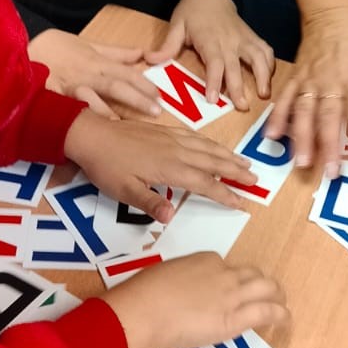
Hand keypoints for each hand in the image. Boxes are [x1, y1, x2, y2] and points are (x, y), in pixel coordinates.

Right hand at [30, 30, 160, 119]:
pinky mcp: (53, 98)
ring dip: (110, 112)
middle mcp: (86, 75)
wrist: (19, 54)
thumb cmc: (53, 49)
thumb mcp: (84, 43)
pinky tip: (93, 130)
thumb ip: (113, 52)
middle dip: (136, 99)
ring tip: (127, 127)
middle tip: (156, 111)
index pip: (126, 72)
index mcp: (95, 61)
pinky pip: (70, 109)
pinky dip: (81, 118)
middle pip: (116, 86)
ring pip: (93, 98)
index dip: (144, 84)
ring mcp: (69, 88)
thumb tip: (140, 54)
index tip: (160, 96)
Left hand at [63, 111, 251, 214]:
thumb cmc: (106, 166)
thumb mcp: (124, 191)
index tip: (242, 202)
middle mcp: (176, 151)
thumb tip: (172, 217)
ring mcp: (171, 138)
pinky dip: (210, 143)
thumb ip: (149, 203)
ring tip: (244, 162)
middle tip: (255, 179)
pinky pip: (195, 136)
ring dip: (227, 155)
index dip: (225, 193)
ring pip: (207, 147)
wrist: (91, 134)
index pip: (204, 183)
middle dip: (235, 171)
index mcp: (170, 168)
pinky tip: (214, 146)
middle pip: (213, 161)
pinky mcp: (164, 131)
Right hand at [106, 253, 288, 347]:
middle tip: (264, 293)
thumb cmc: (144, 294)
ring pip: (267, 288)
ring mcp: (232, 295)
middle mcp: (223, 273)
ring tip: (281, 304)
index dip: (229, 279)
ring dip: (276, 295)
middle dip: (261, 283)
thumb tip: (176, 293)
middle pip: (252, 274)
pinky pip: (267, 312)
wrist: (146, 311)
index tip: (227, 290)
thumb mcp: (162, 276)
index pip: (226, 266)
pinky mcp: (235, 319)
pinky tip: (285, 320)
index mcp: (204, 259)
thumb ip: (177, 282)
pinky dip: (281, 315)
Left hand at [147, 0, 274, 111]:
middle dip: (239, 86)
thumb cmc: (192, 11)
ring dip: (263, 76)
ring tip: (263, 94)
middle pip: (236, 65)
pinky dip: (270, 64)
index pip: (214, 62)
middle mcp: (229, 40)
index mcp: (209, 39)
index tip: (213, 99)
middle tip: (242, 106)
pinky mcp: (252, 37)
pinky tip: (269, 78)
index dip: (214, 81)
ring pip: (258, 57)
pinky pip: (266, 50)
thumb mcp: (176, 25)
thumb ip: (167, 46)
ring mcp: (244, 38)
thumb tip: (150, 60)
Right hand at [267, 6, 347, 176]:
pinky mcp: (295, 78)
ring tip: (301, 162)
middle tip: (329, 173)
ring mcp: (310, 80)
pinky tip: (272, 136)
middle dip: (328, 146)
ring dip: (301, 138)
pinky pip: (284, 99)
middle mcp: (331, 81)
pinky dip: (277, 118)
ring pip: (303, 112)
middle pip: (329, 117)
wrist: (333, 14)